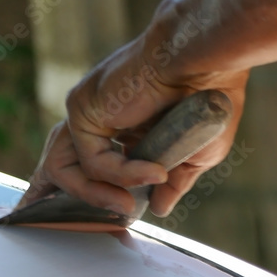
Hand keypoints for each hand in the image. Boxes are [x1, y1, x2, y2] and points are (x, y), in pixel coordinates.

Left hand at [19, 35, 248, 217]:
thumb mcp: (194, 154)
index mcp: (123, 126)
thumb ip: (173, 182)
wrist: (205, 60)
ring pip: (73, 169)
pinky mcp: (83, 110)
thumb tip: (159, 208)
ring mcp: (88, 112)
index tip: (110, 214)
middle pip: (66, 168)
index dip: (92, 193)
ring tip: (129, 206)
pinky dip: (122, 174)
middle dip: (74, 198)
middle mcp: (100, 118)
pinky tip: (153, 173)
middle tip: (110, 217)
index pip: (91, 165)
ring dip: (100, 196)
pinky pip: (92, 160)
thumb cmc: (209, 98)